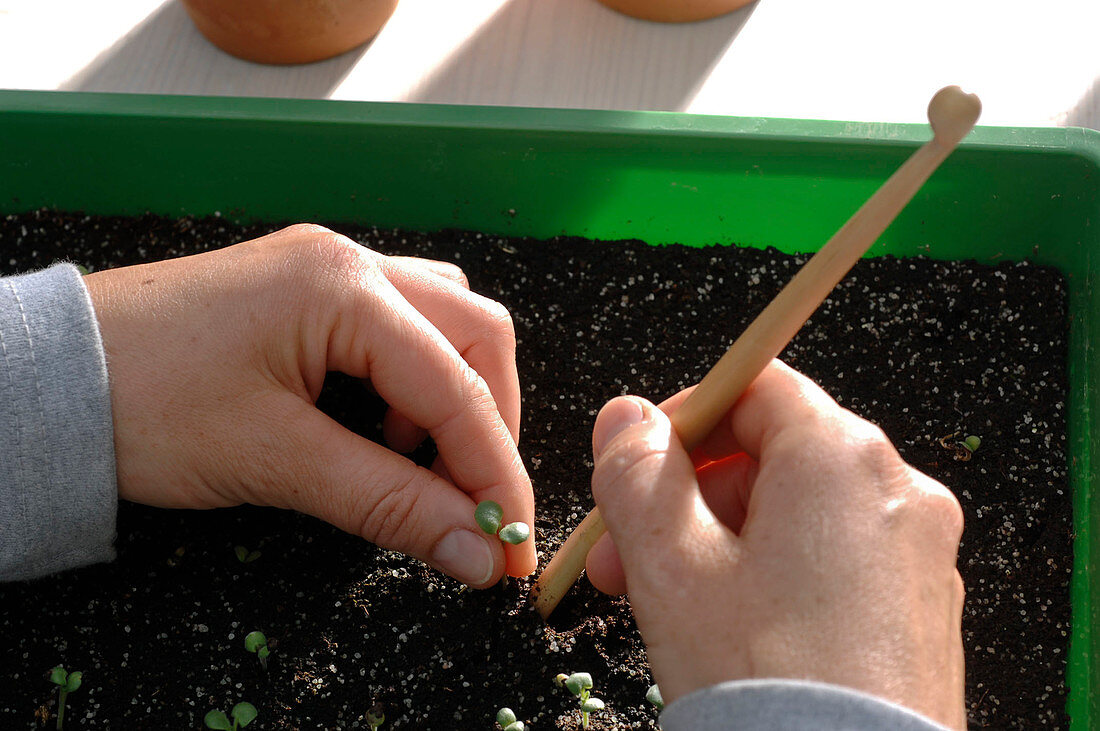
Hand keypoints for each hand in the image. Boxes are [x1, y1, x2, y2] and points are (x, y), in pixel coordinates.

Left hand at [84, 224, 535, 586]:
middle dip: (488, 422)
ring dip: (454, 396)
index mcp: (342, 287)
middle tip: (474, 499)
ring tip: (417, 463)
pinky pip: (398, 329)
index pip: (457, 384)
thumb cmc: (143, 404)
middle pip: (474, 334)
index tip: (508, 540)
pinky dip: (412, 384)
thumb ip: (387, 504)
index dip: (494, 469)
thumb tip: (476, 552)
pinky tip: (378, 429)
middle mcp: (348, 262)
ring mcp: (329, 271)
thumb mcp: (273, 460)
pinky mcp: (309, 293)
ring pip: (443, 323)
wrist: (48, 379)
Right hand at [584, 360, 964, 728]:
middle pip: (770, 454)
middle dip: (686, 497)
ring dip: (720, 541)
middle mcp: (895, 492)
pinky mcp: (920, 609)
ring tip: (668, 600)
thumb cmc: (767, 687)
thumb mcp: (670, 566)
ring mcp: (918, 554)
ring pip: (795, 513)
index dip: (680, 419)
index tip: (635, 464)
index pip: (751, 387)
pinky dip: (774, 575)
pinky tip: (731, 627)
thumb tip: (625, 420)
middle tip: (627, 551)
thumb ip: (637, 474)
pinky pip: (832, 560)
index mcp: (840, 458)